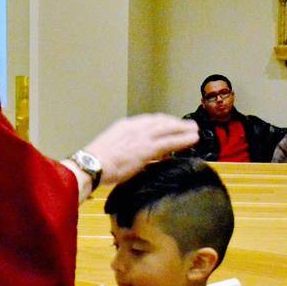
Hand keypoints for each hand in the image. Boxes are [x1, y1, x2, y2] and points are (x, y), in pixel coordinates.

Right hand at [82, 115, 198, 184]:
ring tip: (194, 130)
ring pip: (168, 128)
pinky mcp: (148, 148)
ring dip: (183, 128)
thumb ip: (125, 149)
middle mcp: (135, 127)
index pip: (147, 121)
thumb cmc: (96, 163)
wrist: (92, 164)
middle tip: (187, 125)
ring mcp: (142, 136)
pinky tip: (193, 139)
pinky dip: (183, 139)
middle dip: (175, 122)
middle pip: (160, 121)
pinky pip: (170, 142)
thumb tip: (136, 156)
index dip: (161, 122)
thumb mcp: (111, 149)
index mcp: (124, 126)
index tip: (169, 124)